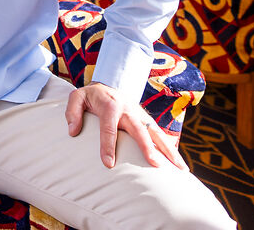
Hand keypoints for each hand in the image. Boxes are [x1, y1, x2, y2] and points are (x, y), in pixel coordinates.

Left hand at [64, 82, 186, 169]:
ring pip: (157, 133)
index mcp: (110, 106)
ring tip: (181, 169)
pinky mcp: (147, 121)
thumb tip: (73, 131)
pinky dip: (171, 149)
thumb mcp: (77, 97)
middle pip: (139, 130)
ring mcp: (141, 115)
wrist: (110, 84)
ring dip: (169, 150)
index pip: (109, 128)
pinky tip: (179, 164)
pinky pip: (161, 135)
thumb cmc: (92, 96)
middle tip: (155, 164)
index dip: (108, 146)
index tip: (109, 164)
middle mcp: (129, 110)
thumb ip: (72, 112)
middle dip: (147, 147)